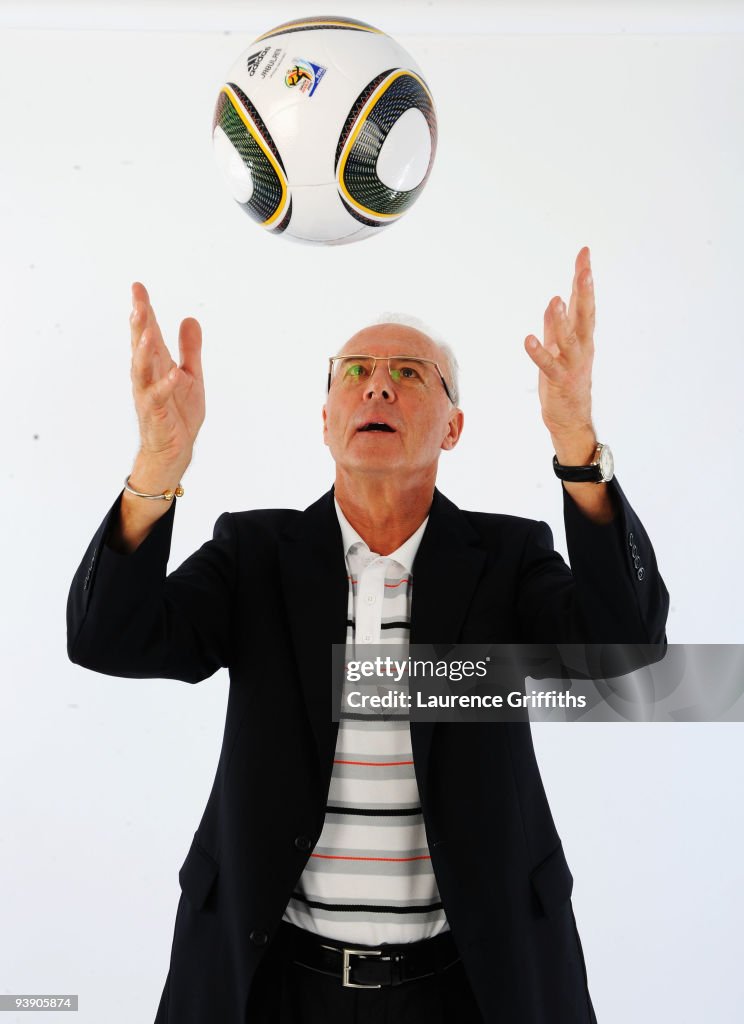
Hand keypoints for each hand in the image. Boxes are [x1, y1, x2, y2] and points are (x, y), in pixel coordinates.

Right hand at [129, 282, 204, 470]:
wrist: (175, 448)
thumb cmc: (178, 412)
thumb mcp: (191, 374)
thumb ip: (190, 348)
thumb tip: (190, 318)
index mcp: (156, 363)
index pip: (148, 331)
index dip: (144, 309)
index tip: (137, 286)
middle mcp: (148, 374)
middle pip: (141, 343)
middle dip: (139, 322)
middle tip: (137, 300)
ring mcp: (148, 392)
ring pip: (142, 367)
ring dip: (143, 350)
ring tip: (145, 332)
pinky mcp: (155, 411)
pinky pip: (158, 396)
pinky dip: (165, 384)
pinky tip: (172, 373)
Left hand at [524, 247, 595, 461]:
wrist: (570, 418)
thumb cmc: (565, 381)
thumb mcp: (559, 348)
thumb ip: (556, 326)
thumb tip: (556, 301)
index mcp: (582, 336)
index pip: (584, 301)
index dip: (583, 277)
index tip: (584, 252)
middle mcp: (582, 346)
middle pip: (585, 314)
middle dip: (585, 291)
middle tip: (585, 268)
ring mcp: (573, 364)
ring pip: (569, 338)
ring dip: (562, 320)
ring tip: (555, 300)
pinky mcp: (560, 380)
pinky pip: (549, 364)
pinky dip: (539, 352)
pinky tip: (528, 340)